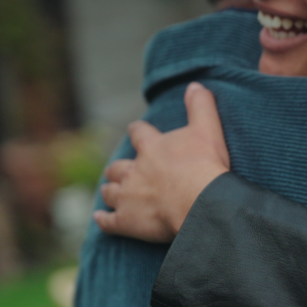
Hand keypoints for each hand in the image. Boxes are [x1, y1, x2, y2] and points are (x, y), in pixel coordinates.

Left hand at [94, 82, 229, 242]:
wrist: (200, 202)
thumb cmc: (205, 165)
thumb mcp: (208, 129)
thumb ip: (200, 106)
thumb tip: (196, 84)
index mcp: (151, 147)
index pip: (138, 133)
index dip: (137, 131)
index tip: (135, 129)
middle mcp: (134, 170)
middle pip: (117, 167)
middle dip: (117, 168)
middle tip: (120, 170)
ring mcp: (127, 197)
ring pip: (110, 192)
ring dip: (110, 190)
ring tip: (109, 191)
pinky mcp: (127, 221)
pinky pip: (108, 221)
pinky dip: (102, 220)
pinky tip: (99, 218)